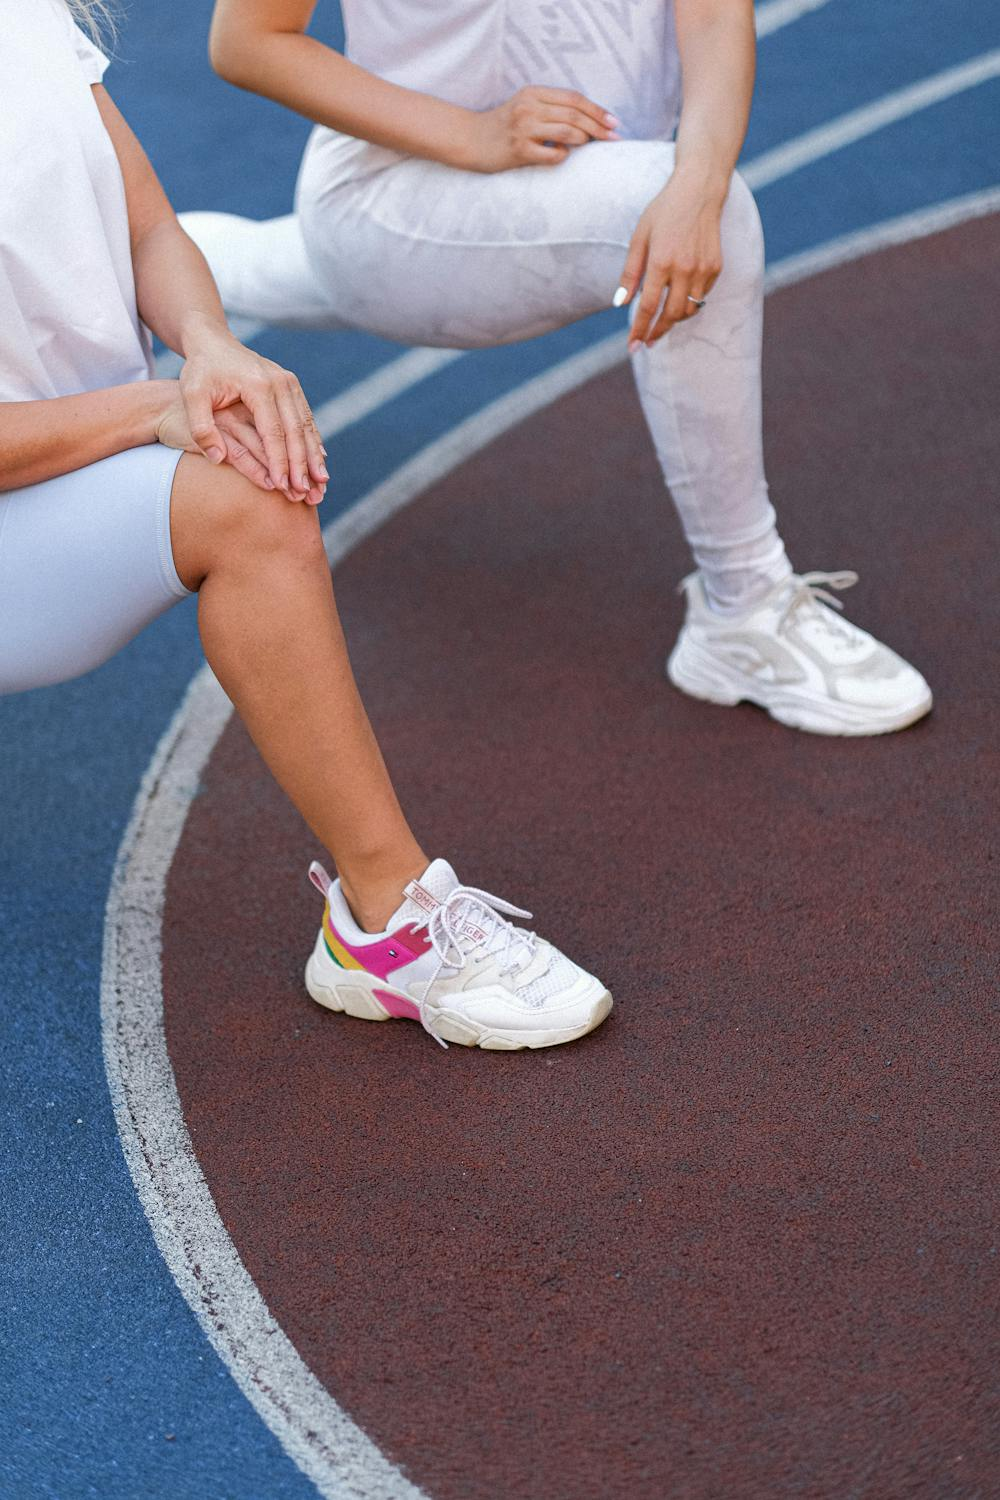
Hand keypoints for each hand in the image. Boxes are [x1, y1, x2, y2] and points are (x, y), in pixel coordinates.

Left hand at [178, 321, 327, 499]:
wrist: (213, 341)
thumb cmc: (200, 370)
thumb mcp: (191, 395)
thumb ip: (201, 428)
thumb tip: (218, 459)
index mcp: (257, 385)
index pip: (273, 432)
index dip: (279, 462)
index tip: (282, 487)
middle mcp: (279, 382)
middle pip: (296, 431)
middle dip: (303, 465)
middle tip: (309, 493)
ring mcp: (289, 382)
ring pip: (306, 425)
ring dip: (315, 456)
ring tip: (321, 483)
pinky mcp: (291, 385)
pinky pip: (306, 417)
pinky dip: (313, 441)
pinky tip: (319, 461)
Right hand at [465, 86, 619, 172]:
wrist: (471, 140)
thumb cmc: (504, 126)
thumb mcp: (526, 107)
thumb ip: (552, 109)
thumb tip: (588, 122)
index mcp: (534, 93)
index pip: (574, 99)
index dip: (597, 110)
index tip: (613, 122)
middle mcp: (529, 107)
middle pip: (575, 115)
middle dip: (599, 127)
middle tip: (614, 138)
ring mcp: (524, 128)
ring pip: (567, 133)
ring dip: (583, 141)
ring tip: (587, 145)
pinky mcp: (519, 150)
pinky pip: (552, 155)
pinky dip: (562, 156)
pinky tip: (559, 155)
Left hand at [615, 170, 725, 348]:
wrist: (699, 190)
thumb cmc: (664, 211)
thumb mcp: (639, 237)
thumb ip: (630, 273)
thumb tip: (620, 303)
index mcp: (661, 261)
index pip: (648, 306)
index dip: (639, 329)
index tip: (633, 346)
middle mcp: (685, 268)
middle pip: (671, 315)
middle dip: (658, 332)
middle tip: (647, 341)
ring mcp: (703, 269)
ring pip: (689, 310)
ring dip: (674, 320)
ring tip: (662, 321)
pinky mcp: (716, 267)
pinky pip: (702, 296)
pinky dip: (690, 303)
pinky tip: (680, 298)